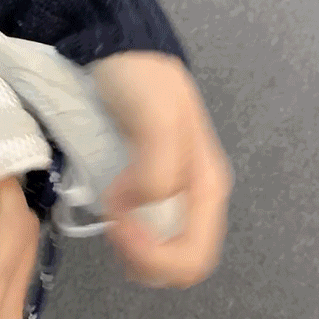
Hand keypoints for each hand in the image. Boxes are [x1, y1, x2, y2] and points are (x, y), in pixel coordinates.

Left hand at [93, 51, 232, 288]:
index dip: (153, 256)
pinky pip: (149, 236)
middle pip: (182, 264)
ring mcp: (176, 198)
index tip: (118, 223)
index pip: (193, 256)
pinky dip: (129, 237)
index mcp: (207, 186)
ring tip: (111, 219)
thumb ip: (157, 168)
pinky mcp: (152, 194)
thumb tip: (136, 206)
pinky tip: (112, 213)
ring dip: (135, 252)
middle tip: (112, 226)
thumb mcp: (156, 117)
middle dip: (144, 259)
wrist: (120, 53)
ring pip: (165, 255)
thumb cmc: (141, 81)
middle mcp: (197, 199)